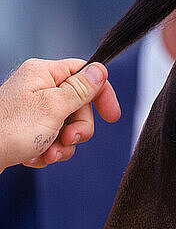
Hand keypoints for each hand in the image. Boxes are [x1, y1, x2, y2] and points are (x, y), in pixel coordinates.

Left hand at [0, 58, 120, 171]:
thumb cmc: (10, 130)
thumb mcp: (53, 107)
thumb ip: (80, 89)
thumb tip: (100, 71)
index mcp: (43, 74)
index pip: (84, 74)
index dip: (101, 94)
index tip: (112, 116)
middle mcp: (38, 88)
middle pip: (79, 105)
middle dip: (78, 128)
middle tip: (67, 138)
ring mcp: (34, 110)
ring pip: (68, 126)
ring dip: (63, 145)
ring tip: (47, 152)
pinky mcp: (29, 129)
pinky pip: (54, 140)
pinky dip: (49, 151)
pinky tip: (36, 157)